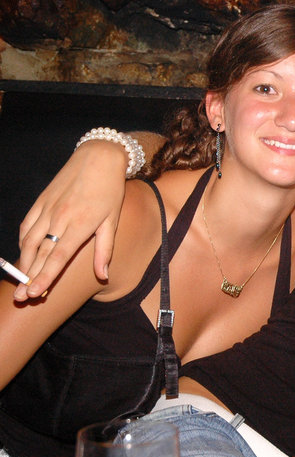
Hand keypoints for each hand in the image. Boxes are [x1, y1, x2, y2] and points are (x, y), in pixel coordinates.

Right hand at [16, 141, 127, 299]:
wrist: (98, 158)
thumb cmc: (110, 191)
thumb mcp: (112, 221)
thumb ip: (105, 250)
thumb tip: (102, 275)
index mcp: (80, 225)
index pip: (57, 258)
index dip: (45, 277)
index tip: (33, 293)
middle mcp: (59, 218)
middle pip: (40, 253)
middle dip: (28, 277)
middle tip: (20, 298)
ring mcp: (47, 209)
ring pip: (29, 241)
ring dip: (23, 263)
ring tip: (20, 281)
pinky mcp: (40, 201)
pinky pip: (27, 226)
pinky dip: (23, 242)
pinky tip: (24, 254)